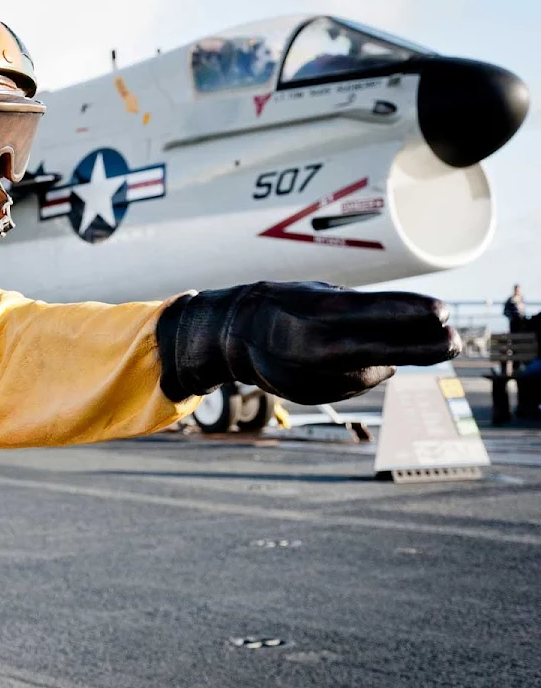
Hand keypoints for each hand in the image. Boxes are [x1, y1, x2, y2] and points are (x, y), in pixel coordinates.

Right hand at [156, 281, 460, 404]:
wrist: (233, 336)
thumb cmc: (287, 305)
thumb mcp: (321, 293)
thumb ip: (365, 309)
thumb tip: (421, 324)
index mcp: (309, 311)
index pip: (366, 311)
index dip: (406, 312)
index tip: (444, 311)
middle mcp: (307, 345)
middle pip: (374, 350)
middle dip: (419, 348)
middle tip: (454, 341)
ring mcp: (307, 374)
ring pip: (369, 372)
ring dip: (388, 359)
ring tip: (388, 341)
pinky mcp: (308, 394)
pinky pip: (352, 385)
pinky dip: (362, 373)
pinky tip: (351, 361)